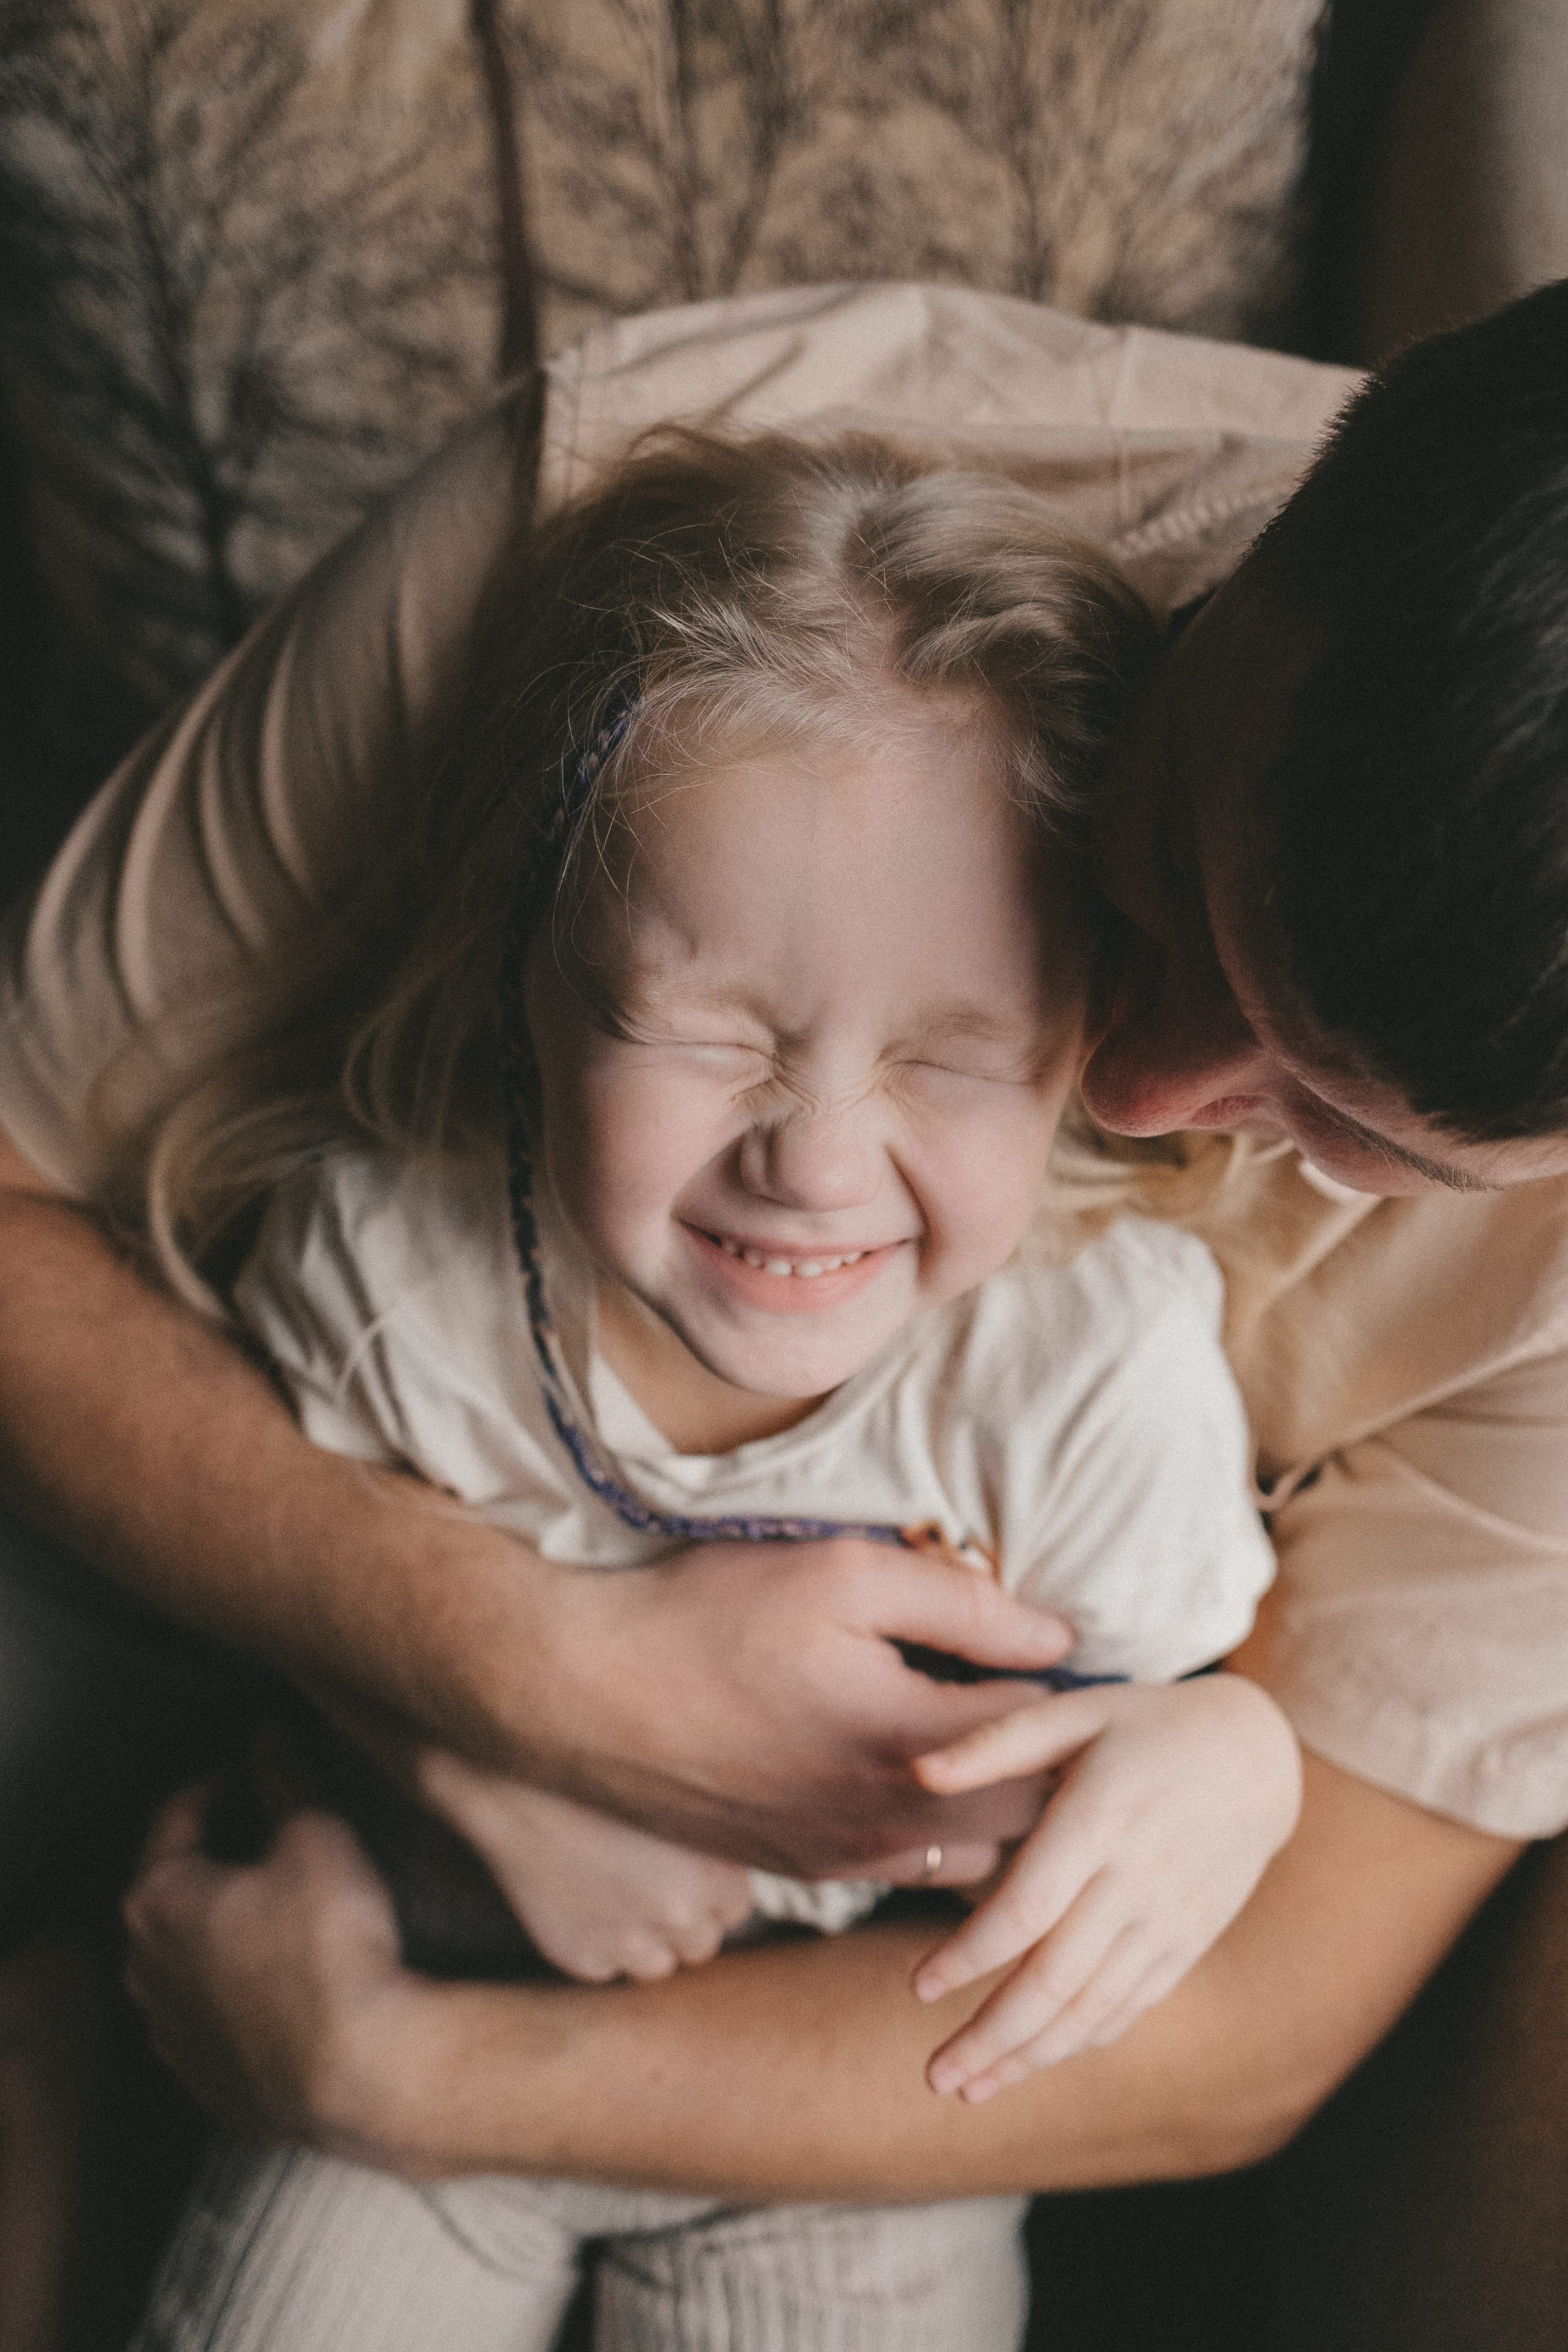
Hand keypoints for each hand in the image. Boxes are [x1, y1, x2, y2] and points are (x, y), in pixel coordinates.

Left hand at [123, 1787, 429, 2167]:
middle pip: (178, 1886)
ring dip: (232, 1923)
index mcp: (157, 1901)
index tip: (265, 1765)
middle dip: (226, 1850)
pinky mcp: (210, 2082)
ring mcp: (175, 2035)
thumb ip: (287, 1771)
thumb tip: (275, 1730)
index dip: (226, 1778)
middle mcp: (146, 1971)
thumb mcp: (316, 1835)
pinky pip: (219, 2014)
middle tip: (282, 1827)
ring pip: (194, 1955)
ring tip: (294, 1903)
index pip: (177, 1813)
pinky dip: (246, 1985)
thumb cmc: (331, 1951)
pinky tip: (297, 1975)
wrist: (359, 2075)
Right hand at [415, 1749, 755, 1980]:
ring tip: (613, 1890)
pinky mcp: (581, 1957)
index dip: (708, 1890)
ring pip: (657, 1966)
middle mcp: (680, 1914)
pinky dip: (597, 1945)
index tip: (683, 1869)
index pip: (735, 1908)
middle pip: (701, 1943)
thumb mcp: (675, 1790)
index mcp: (716, 1871)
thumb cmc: (598, 1774)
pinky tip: (578, 1899)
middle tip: (647, 1880)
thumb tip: (745, 1847)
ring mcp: (628, 1941)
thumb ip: (714, 1826)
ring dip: (644, 1940)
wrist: (513, 1783)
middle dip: (681, 1919)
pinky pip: (605, 1968)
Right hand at [530, 1537, 1072, 1876]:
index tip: (1083, 1658)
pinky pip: (915, 1870)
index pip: (1051, 1733)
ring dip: (1008, 1815)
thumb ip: (963, 1603)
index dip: (1077, 1688)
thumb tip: (1061, 1636)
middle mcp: (893, 1821)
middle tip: (1057, 1708)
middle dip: (1059, 1767)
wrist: (584, 1695)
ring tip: (1003, 1748)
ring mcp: (849, 1858)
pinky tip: (926, 1776)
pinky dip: (946, 1835)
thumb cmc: (710, 1617)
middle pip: (1035, 1819)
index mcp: (916, 1743)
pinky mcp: (808, 1870)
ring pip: (982, 1860)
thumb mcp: (842, 1572)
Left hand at [909, 1674, 1302, 2099]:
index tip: (919, 1987)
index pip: (1027, 1909)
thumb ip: (996, 1743)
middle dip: (992, 2035)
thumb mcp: (1076, 1711)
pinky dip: (1081, 2040)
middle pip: (1056, 1978)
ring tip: (969, 2088)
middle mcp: (1137, 1880)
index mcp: (1102, 1819)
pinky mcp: (1189, 1942)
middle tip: (934, 2076)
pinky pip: (1132, 2005)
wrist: (1257, 1755)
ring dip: (1030, 2055)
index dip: (970, 1956)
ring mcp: (1169, 1920)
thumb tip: (918, 1771)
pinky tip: (1034, 2062)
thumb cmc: (1147, 1725)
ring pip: (1093, 2006)